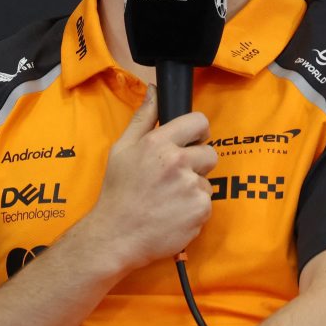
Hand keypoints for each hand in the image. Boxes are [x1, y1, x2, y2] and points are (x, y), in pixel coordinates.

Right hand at [84, 85, 216, 271]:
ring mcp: (191, 187)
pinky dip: (193, 209)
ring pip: (207, 181)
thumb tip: (154, 90)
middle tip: (174, 177)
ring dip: (194, 189)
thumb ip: (143, 117)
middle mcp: (178, 161)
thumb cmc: (118, 191)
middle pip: (210, 153)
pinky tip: (173, 214)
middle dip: (197, 163)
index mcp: (159, 143)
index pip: (199, 122)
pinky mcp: (200, 210)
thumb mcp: (122, 148)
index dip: (197, 132)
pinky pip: (206, 203)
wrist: (116, 235)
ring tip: (169, 199)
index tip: (190, 142)